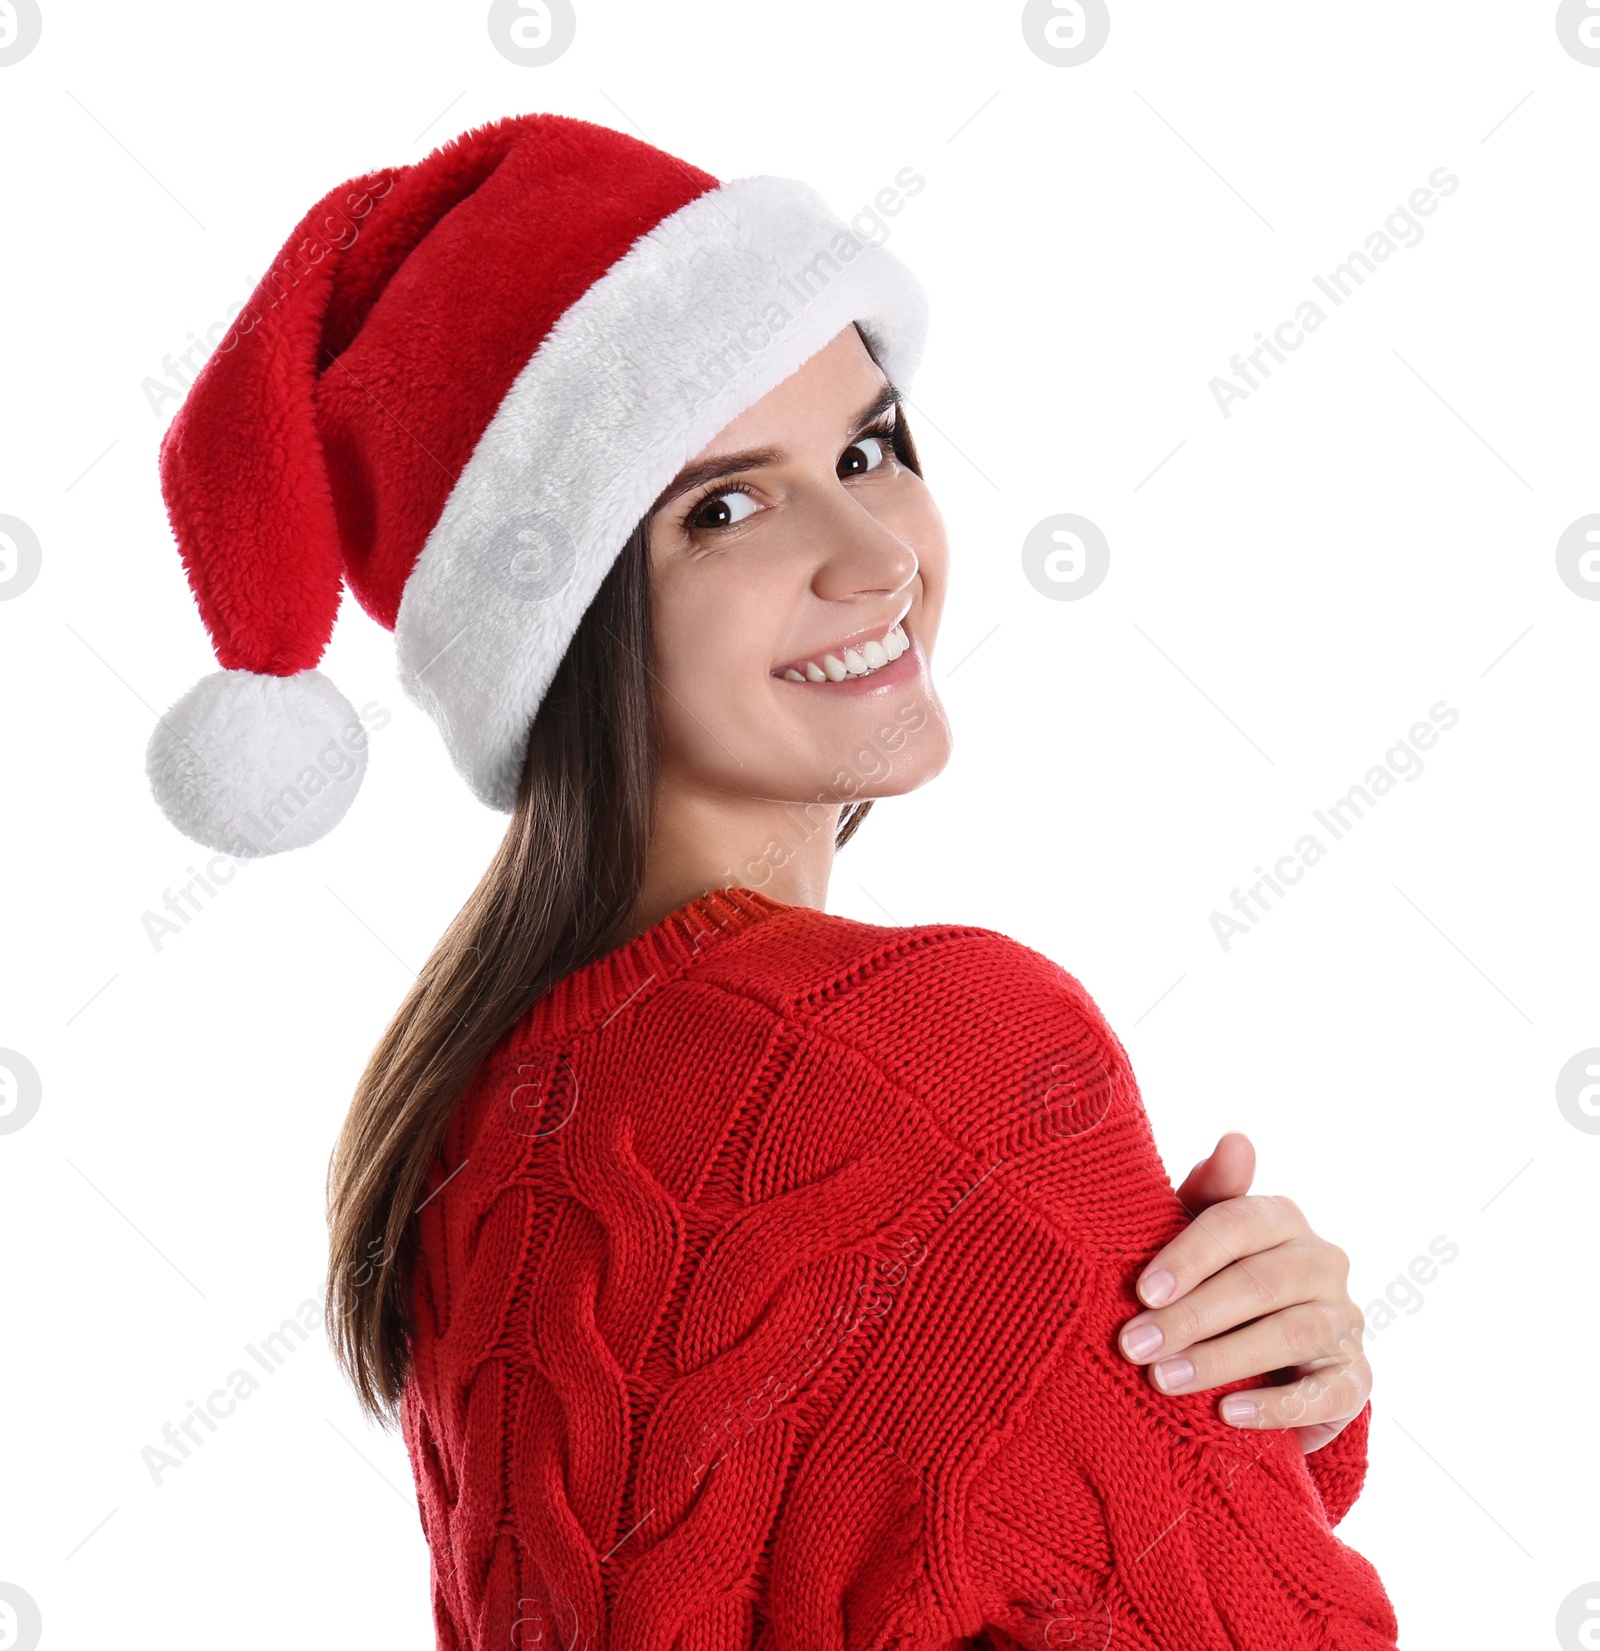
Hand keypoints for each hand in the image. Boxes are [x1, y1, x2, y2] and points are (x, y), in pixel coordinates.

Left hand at [1117, 1131, 1369, 1452]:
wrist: (1271, 1355)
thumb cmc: (1217, 1277)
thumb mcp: (1201, 1234)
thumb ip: (1210, 1191)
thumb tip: (1236, 1139)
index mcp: (1282, 1218)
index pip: (1239, 1223)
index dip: (1189, 1256)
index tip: (1141, 1292)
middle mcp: (1322, 1261)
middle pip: (1259, 1283)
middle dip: (1191, 1317)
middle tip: (1134, 1346)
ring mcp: (1345, 1320)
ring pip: (1290, 1335)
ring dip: (1222, 1359)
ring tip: (1166, 1381)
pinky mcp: (1356, 1378)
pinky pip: (1325, 1393)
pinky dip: (1276, 1406)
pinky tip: (1229, 1415)